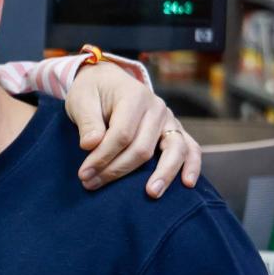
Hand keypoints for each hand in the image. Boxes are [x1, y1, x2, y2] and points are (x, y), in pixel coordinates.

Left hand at [65, 64, 201, 197]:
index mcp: (134, 97)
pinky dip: (192, 165)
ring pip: (173, 150)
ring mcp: (169, 119)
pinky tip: (187, 183)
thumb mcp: (81, 100)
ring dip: (163, 174)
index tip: (84, 174)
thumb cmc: (93, 92)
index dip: (103, 157)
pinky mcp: (174, 130)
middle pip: (142, 148)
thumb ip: (87, 122)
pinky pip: (191, 147)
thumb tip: (90, 145)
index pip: (121, 135)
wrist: (107, 81)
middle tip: (92, 184)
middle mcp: (156, 108)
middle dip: (117, 170)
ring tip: (151, 193)